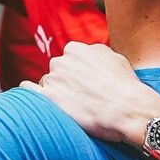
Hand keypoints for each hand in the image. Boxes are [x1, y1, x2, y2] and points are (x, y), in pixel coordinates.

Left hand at [28, 42, 159, 146]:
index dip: (77, 73)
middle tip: (82, 97)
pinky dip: (30, 93)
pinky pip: (29, 90)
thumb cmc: (127, 87)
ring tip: (75, 106)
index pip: (69, 59)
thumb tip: (90, 55)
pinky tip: (36, 99)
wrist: (130, 110)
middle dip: (66, 82)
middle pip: (57, 71)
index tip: (85, 84)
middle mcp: (61, 60)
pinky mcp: (49, 98)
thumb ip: (96, 54)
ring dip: (57, 92)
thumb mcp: (115, 58)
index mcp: (76, 49)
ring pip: (48, 83)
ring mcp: (54, 78)